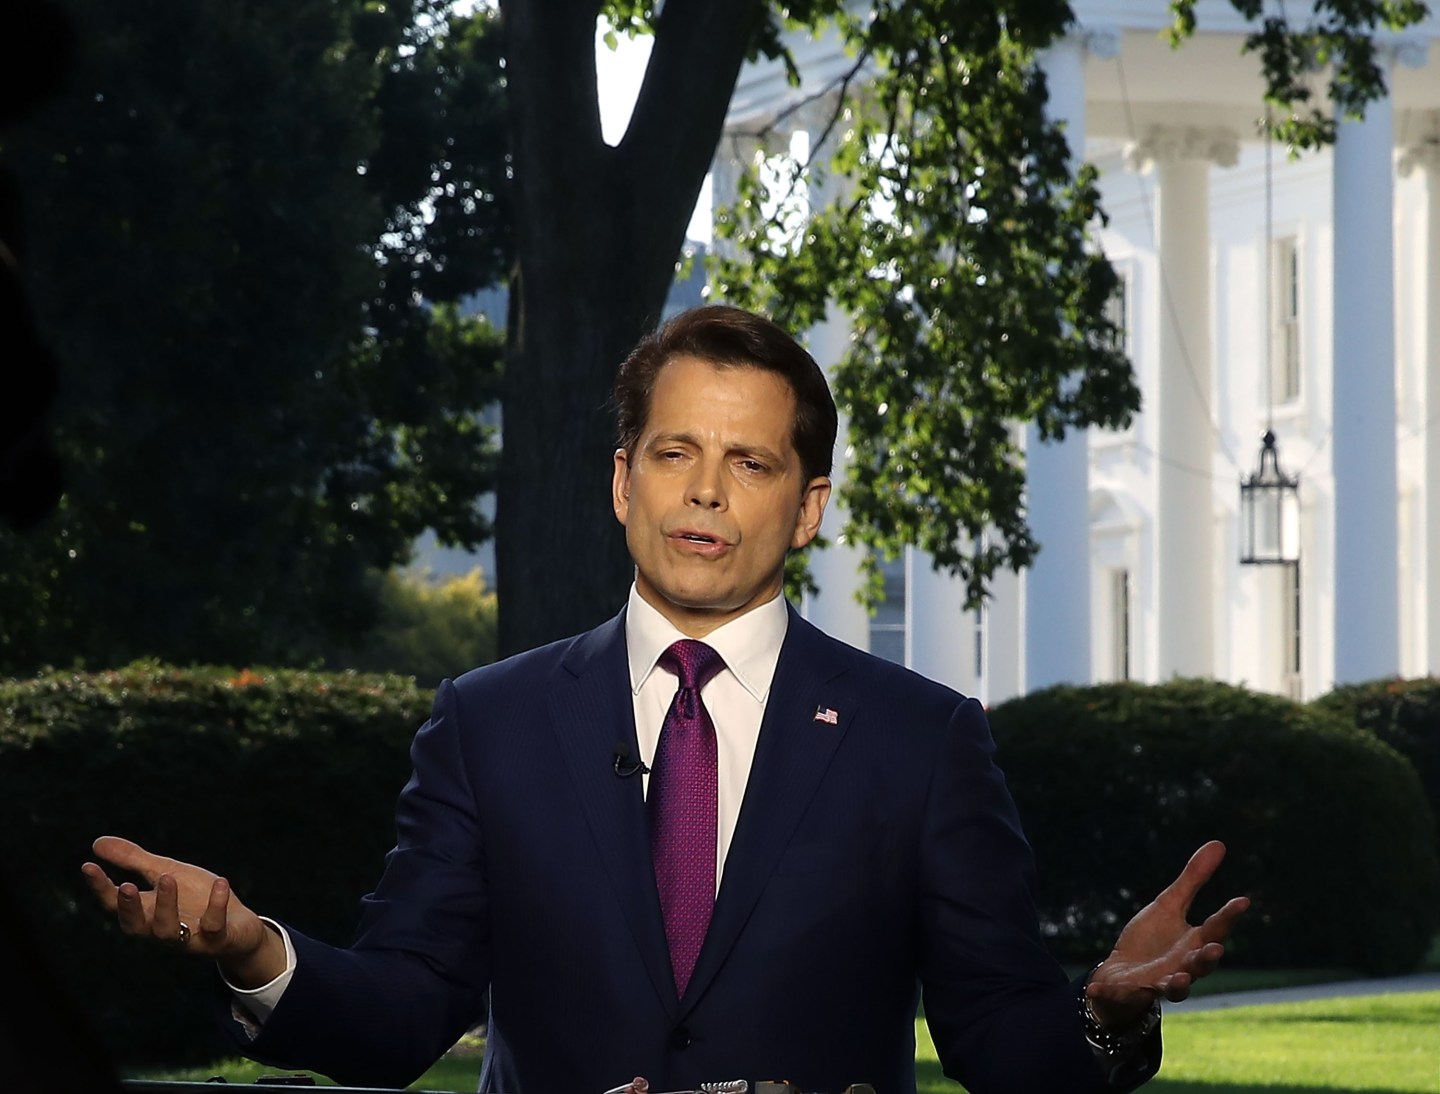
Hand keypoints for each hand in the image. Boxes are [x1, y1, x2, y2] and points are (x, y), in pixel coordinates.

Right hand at [80, 835, 286, 987]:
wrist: (238, 927)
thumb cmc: (197, 899)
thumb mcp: (167, 873)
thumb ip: (134, 861)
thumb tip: (97, 843)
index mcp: (147, 911)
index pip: (115, 903)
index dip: (101, 887)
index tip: (87, 866)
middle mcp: (161, 929)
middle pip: (136, 925)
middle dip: (129, 908)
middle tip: (126, 886)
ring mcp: (189, 938)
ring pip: (168, 931)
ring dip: (167, 906)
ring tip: (168, 877)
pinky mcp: (218, 939)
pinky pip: (214, 927)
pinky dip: (216, 906)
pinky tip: (220, 882)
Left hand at [1086, 840, 1249, 1030]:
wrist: (1123, 972)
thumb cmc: (1152, 938)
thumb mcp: (1169, 905)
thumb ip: (1193, 879)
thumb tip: (1219, 843)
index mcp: (1194, 943)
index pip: (1216, 929)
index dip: (1228, 916)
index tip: (1242, 900)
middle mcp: (1183, 966)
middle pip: (1201, 964)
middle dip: (1208, 958)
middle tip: (1215, 947)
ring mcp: (1160, 982)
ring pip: (1175, 988)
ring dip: (1178, 983)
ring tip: (1178, 976)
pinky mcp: (1134, 992)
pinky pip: (1124, 995)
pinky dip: (1111, 993)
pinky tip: (1095, 987)